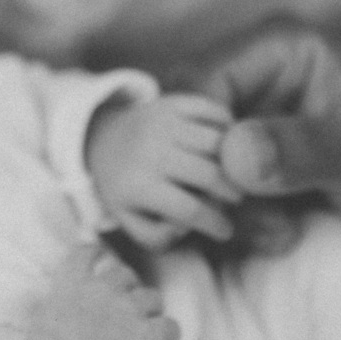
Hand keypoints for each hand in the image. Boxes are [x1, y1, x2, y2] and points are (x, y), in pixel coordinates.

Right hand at [24, 244, 179, 339]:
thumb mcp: (39, 316)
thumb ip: (53, 302)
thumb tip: (54, 302)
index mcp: (73, 282)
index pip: (88, 252)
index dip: (97, 254)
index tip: (100, 259)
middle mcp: (103, 288)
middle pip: (126, 275)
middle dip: (126, 289)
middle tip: (122, 311)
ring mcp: (128, 310)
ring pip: (153, 298)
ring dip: (148, 311)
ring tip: (142, 330)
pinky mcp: (146, 336)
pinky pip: (170, 327)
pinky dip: (168, 335)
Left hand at [86, 94, 241, 246]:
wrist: (105, 141)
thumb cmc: (128, 189)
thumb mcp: (131, 221)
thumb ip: (158, 236)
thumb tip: (186, 226)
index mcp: (137, 186)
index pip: (190, 210)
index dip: (215, 224)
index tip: (226, 231)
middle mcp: (149, 151)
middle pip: (210, 175)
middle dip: (232, 193)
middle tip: (235, 200)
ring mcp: (161, 123)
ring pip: (217, 142)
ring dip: (235, 160)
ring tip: (234, 173)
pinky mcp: (171, 103)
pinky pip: (213, 112)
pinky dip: (228, 126)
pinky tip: (227, 144)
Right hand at [200, 22, 340, 250]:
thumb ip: (308, 149)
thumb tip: (234, 154)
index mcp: (279, 47)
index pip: (196, 84)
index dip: (201, 142)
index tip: (234, 192)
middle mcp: (251, 75)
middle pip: (179, 126)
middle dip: (212, 183)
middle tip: (265, 222)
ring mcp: (242, 121)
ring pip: (186, 166)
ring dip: (223, 211)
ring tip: (281, 233)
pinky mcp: (241, 165)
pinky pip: (203, 193)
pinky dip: (229, 225)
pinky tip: (275, 238)